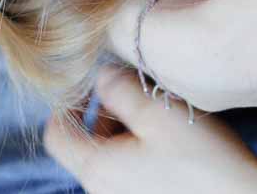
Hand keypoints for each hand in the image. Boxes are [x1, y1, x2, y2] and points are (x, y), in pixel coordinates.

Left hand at [44, 67, 256, 193]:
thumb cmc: (201, 159)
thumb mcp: (156, 112)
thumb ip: (118, 88)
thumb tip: (98, 75)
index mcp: (97, 168)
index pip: (55, 134)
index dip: (68, 103)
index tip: (93, 83)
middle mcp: (102, 190)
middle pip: (84, 145)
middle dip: (104, 113)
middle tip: (136, 92)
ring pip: (108, 157)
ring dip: (124, 130)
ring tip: (159, 115)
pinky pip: (128, 171)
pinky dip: (139, 150)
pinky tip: (171, 140)